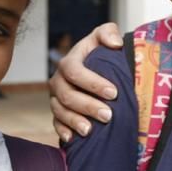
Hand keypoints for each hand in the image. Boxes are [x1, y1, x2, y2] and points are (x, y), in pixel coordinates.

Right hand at [49, 23, 122, 142]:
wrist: (98, 70)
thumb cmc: (101, 53)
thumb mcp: (105, 36)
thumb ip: (108, 32)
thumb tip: (115, 43)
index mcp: (69, 62)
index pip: (74, 71)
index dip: (92, 82)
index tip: (114, 93)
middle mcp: (59, 80)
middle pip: (67, 95)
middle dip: (88, 106)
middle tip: (108, 115)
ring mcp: (57, 98)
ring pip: (60, 111)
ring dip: (75, 121)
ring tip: (90, 130)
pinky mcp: (58, 113)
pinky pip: (56, 123)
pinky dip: (63, 131)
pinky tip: (73, 138)